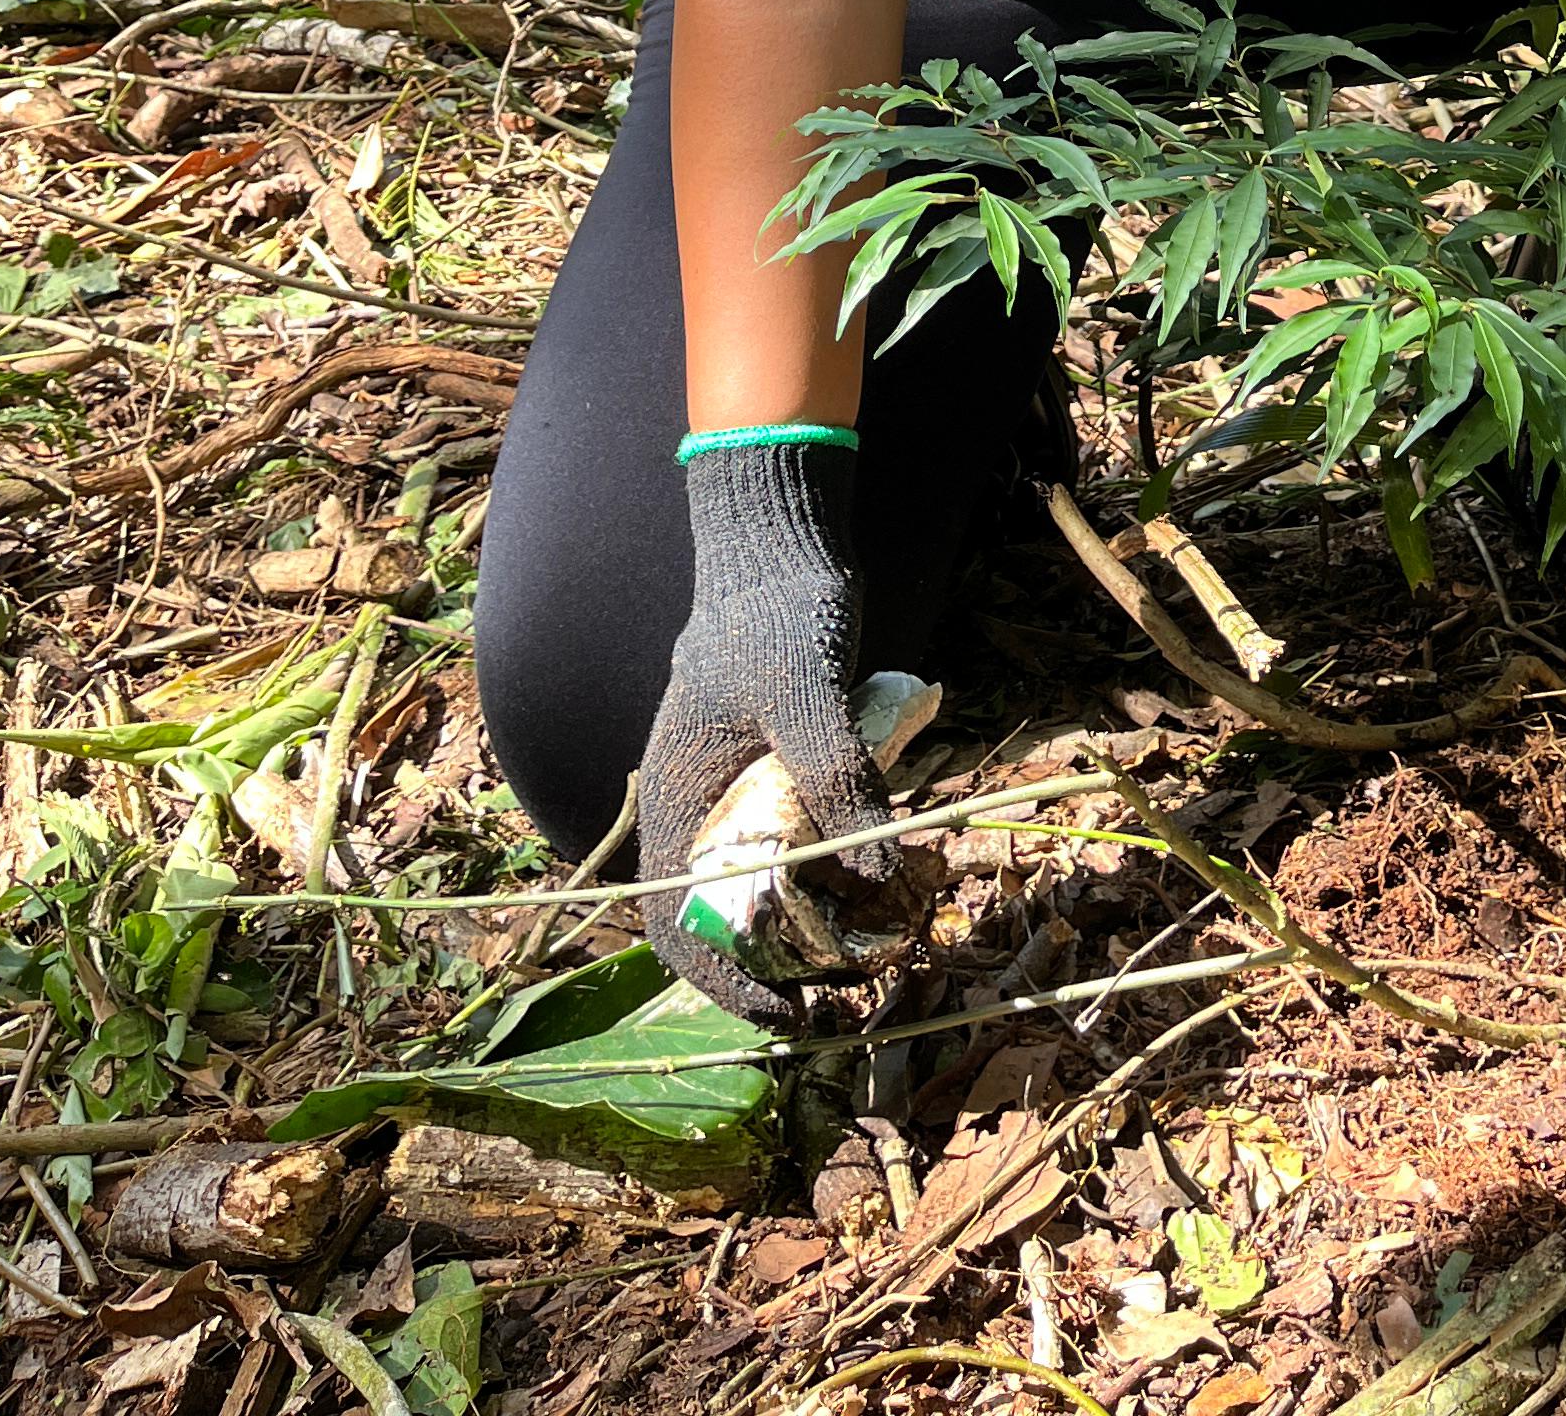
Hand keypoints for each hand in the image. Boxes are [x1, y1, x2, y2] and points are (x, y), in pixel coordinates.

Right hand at [637, 438, 899, 1023]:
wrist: (784, 553)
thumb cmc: (775, 615)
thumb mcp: (802, 691)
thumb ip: (834, 773)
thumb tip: (877, 873)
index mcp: (676, 805)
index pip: (678, 923)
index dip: (723, 981)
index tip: (784, 1012)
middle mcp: (705, 816)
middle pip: (730, 924)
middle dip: (785, 969)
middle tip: (854, 991)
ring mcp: (747, 802)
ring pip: (776, 894)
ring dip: (822, 930)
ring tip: (881, 951)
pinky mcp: (788, 785)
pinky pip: (811, 851)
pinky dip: (844, 878)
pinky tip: (889, 888)